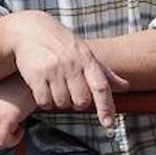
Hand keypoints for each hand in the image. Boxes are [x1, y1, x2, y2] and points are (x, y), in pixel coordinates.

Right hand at [7, 11, 128, 128]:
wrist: (30, 30)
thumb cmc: (62, 43)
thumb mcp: (84, 52)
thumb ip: (104, 72)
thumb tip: (125, 86)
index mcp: (87, 58)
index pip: (101, 87)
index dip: (106, 107)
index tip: (109, 124)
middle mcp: (71, 64)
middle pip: (81, 101)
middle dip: (78, 102)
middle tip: (71, 91)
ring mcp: (53, 70)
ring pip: (62, 103)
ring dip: (60, 101)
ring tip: (56, 86)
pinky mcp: (36, 76)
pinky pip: (45, 102)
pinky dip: (45, 101)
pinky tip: (44, 88)